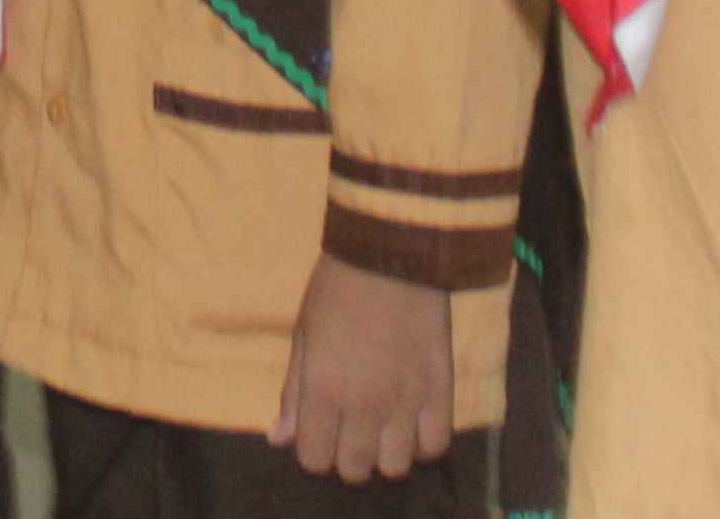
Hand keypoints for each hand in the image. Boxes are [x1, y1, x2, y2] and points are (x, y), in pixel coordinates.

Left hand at [276, 257, 454, 480]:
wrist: (392, 250)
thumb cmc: (337, 288)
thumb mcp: (303, 335)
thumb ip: (293, 392)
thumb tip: (279, 439)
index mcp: (323, 390)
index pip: (314, 460)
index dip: (314, 448)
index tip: (320, 428)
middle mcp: (364, 406)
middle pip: (355, 470)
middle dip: (347, 454)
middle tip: (351, 426)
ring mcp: (406, 401)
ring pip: (395, 466)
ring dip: (386, 452)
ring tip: (384, 425)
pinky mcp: (440, 390)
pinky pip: (435, 445)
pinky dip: (422, 442)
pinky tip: (413, 421)